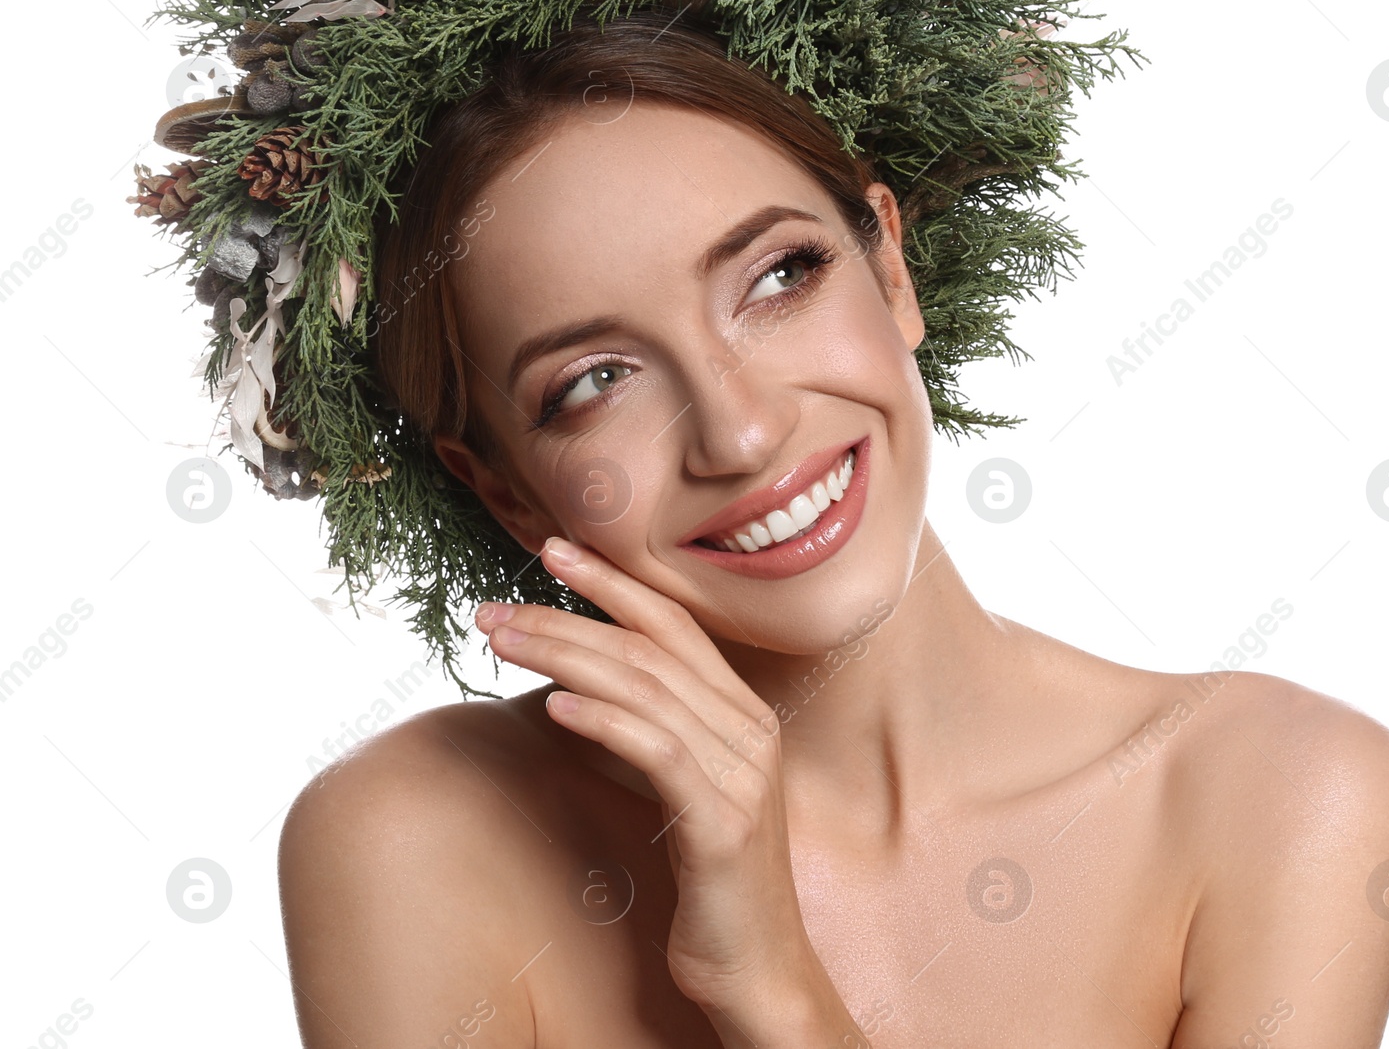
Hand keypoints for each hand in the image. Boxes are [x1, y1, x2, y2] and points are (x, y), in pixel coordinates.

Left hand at [475, 536, 865, 1047]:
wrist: (761, 972)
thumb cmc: (713, 884)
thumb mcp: (687, 794)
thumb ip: (657, 735)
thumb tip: (580, 690)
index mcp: (743, 713)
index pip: (674, 625)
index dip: (614, 582)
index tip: (553, 548)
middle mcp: (749, 729)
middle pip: (650, 648)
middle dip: (567, 614)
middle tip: (495, 604)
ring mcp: (741, 773)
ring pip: (645, 689)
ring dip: (565, 655)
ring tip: (502, 640)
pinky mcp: (722, 822)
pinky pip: (658, 752)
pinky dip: (605, 720)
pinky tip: (555, 704)